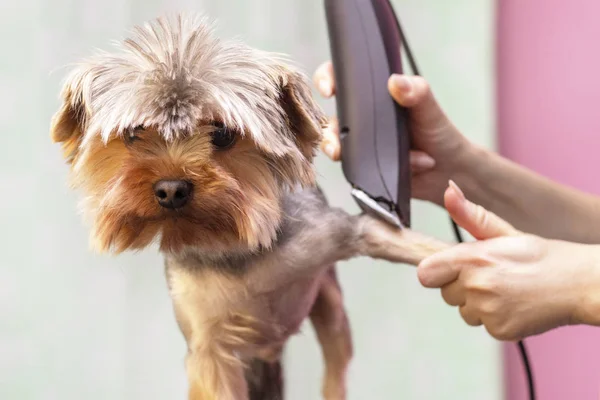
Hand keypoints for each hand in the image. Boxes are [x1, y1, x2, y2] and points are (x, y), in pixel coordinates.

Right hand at [313, 61, 471, 205]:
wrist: (447, 169)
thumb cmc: (437, 131)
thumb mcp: (429, 108)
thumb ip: (416, 92)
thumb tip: (395, 82)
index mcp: (374, 96)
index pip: (343, 80)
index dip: (327, 79)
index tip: (329, 89)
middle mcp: (361, 119)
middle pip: (332, 120)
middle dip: (329, 134)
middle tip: (336, 145)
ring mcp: (360, 145)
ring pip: (337, 148)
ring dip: (345, 155)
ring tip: (357, 159)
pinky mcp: (363, 168)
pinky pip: (357, 170)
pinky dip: (378, 170)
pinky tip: (407, 165)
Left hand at [417, 181, 599, 340]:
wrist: (579, 283)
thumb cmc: (540, 256)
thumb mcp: (503, 231)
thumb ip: (470, 215)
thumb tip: (448, 192)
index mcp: (472, 258)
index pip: (425, 273)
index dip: (437, 271)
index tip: (452, 269)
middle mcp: (476, 286)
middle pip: (445, 294)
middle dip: (461, 287)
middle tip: (491, 276)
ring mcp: (487, 311)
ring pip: (464, 311)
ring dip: (478, 305)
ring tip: (506, 290)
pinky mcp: (499, 330)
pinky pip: (484, 326)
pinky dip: (496, 319)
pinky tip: (514, 305)